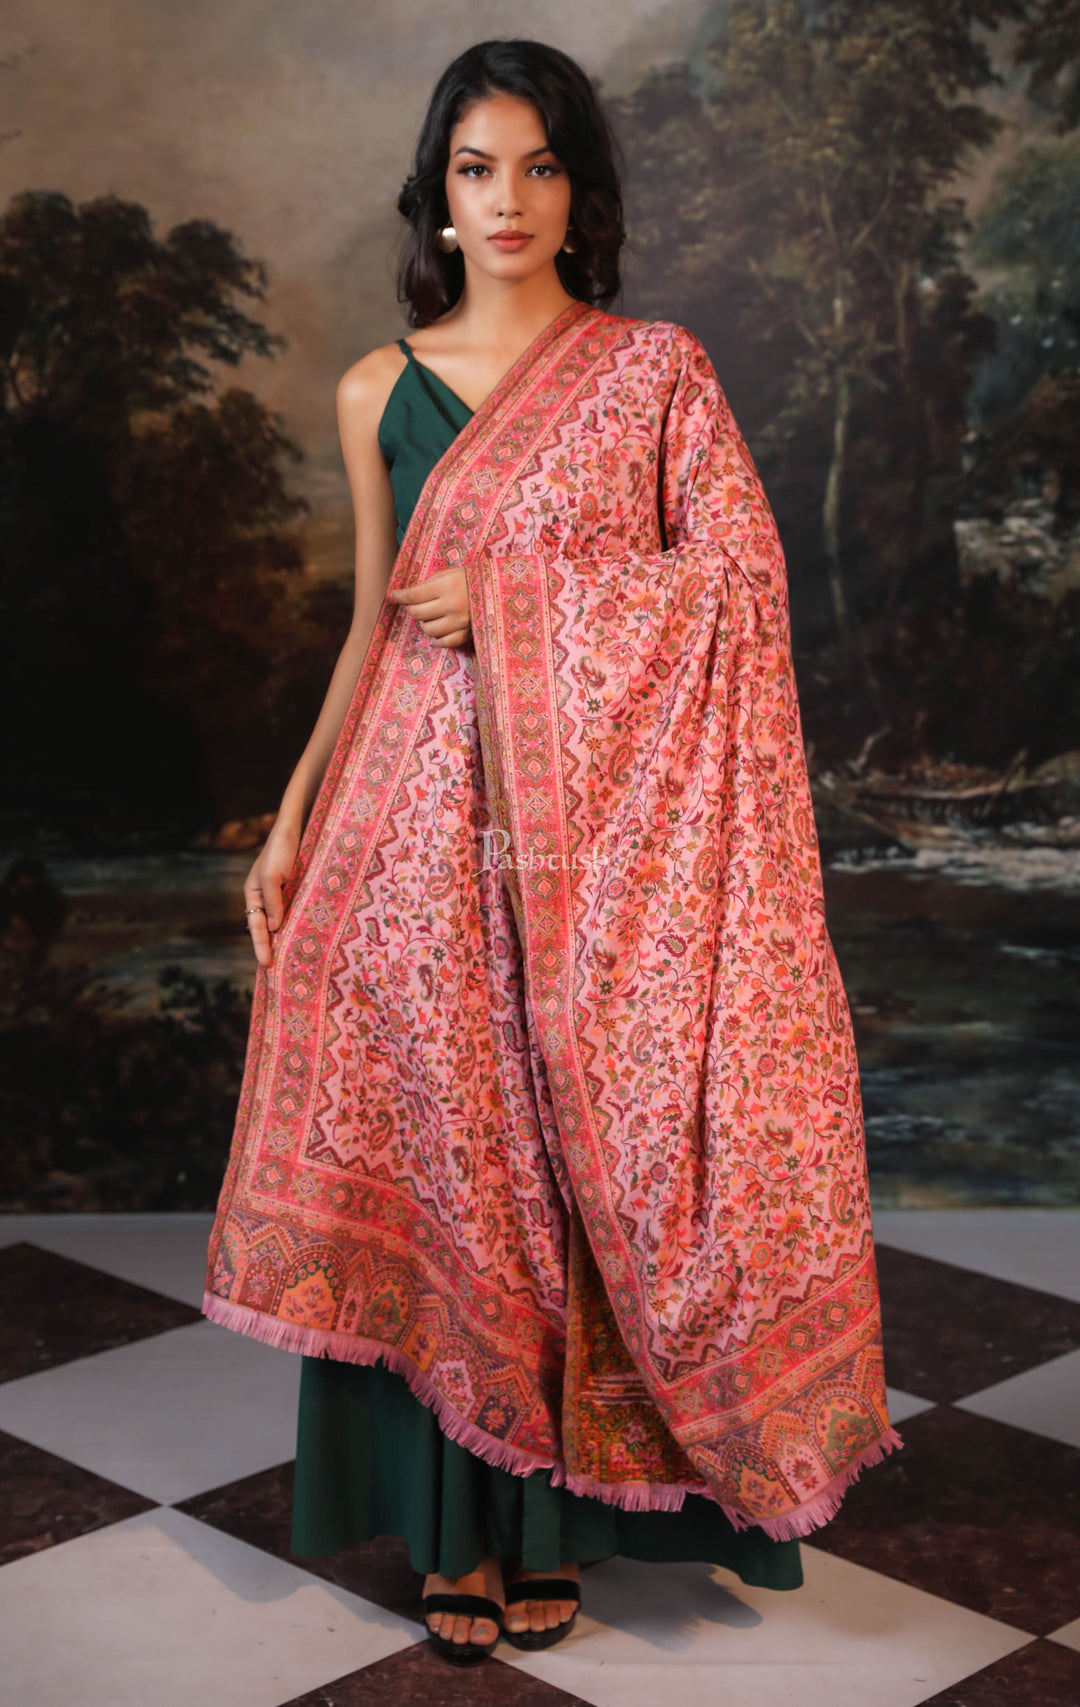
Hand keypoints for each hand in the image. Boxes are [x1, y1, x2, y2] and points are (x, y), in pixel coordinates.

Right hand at [244, 817, 299, 968]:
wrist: (295, 828)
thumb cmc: (279, 850)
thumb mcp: (272, 876)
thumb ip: (273, 902)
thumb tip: (275, 928)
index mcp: (253, 894)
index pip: (256, 926)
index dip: (261, 946)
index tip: (266, 964)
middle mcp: (266, 897)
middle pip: (268, 928)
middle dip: (272, 947)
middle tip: (279, 971)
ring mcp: (282, 895)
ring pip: (283, 922)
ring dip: (287, 938)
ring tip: (294, 960)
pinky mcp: (297, 890)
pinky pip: (296, 912)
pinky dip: (299, 924)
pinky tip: (307, 935)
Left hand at [386, 567, 470, 647]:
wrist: (502, 590)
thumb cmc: (475, 578)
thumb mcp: (453, 572)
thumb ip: (431, 582)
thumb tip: (409, 593)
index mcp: (447, 586)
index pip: (414, 595)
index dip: (400, 596)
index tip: (393, 595)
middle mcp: (452, 605)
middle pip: (417, 613)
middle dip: (412, 608)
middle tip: (415, 604)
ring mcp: (459, 623)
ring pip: (428, 629)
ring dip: (424, 623)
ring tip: (429, 616)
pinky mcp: (467, 634)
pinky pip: (443, 642)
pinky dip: (437, 637)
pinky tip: (440, 629)